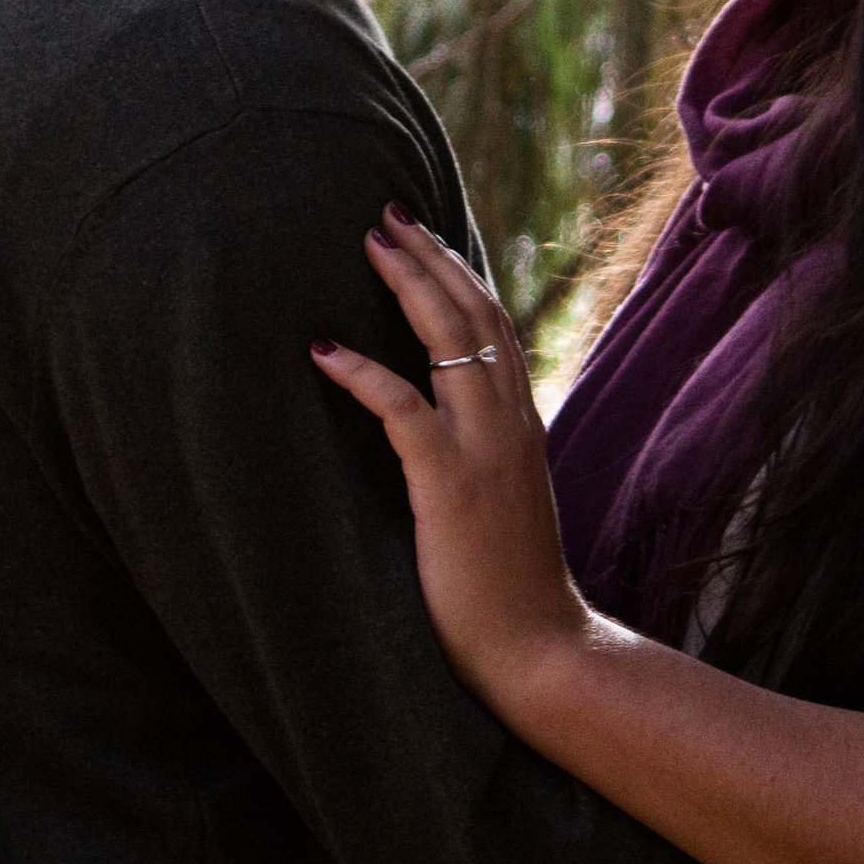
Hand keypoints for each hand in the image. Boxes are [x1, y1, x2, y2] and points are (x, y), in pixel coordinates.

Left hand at [311, 211, 591, 721]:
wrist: (539, 650)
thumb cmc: (511, 591)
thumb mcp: (504, 506)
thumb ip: (483, 461)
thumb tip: (440, 436)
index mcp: (520, 424)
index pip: (493, 327)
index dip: (459, 276)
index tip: (425, 238)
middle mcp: (509, 421)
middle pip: (473, 313)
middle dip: (430, 257)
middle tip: (389, 213)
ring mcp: (484, 448)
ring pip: (449, 339)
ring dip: (407, 284)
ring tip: (369, 243)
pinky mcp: (450, 482)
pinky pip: (402, 408)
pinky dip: (361, 375)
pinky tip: (324, 350)